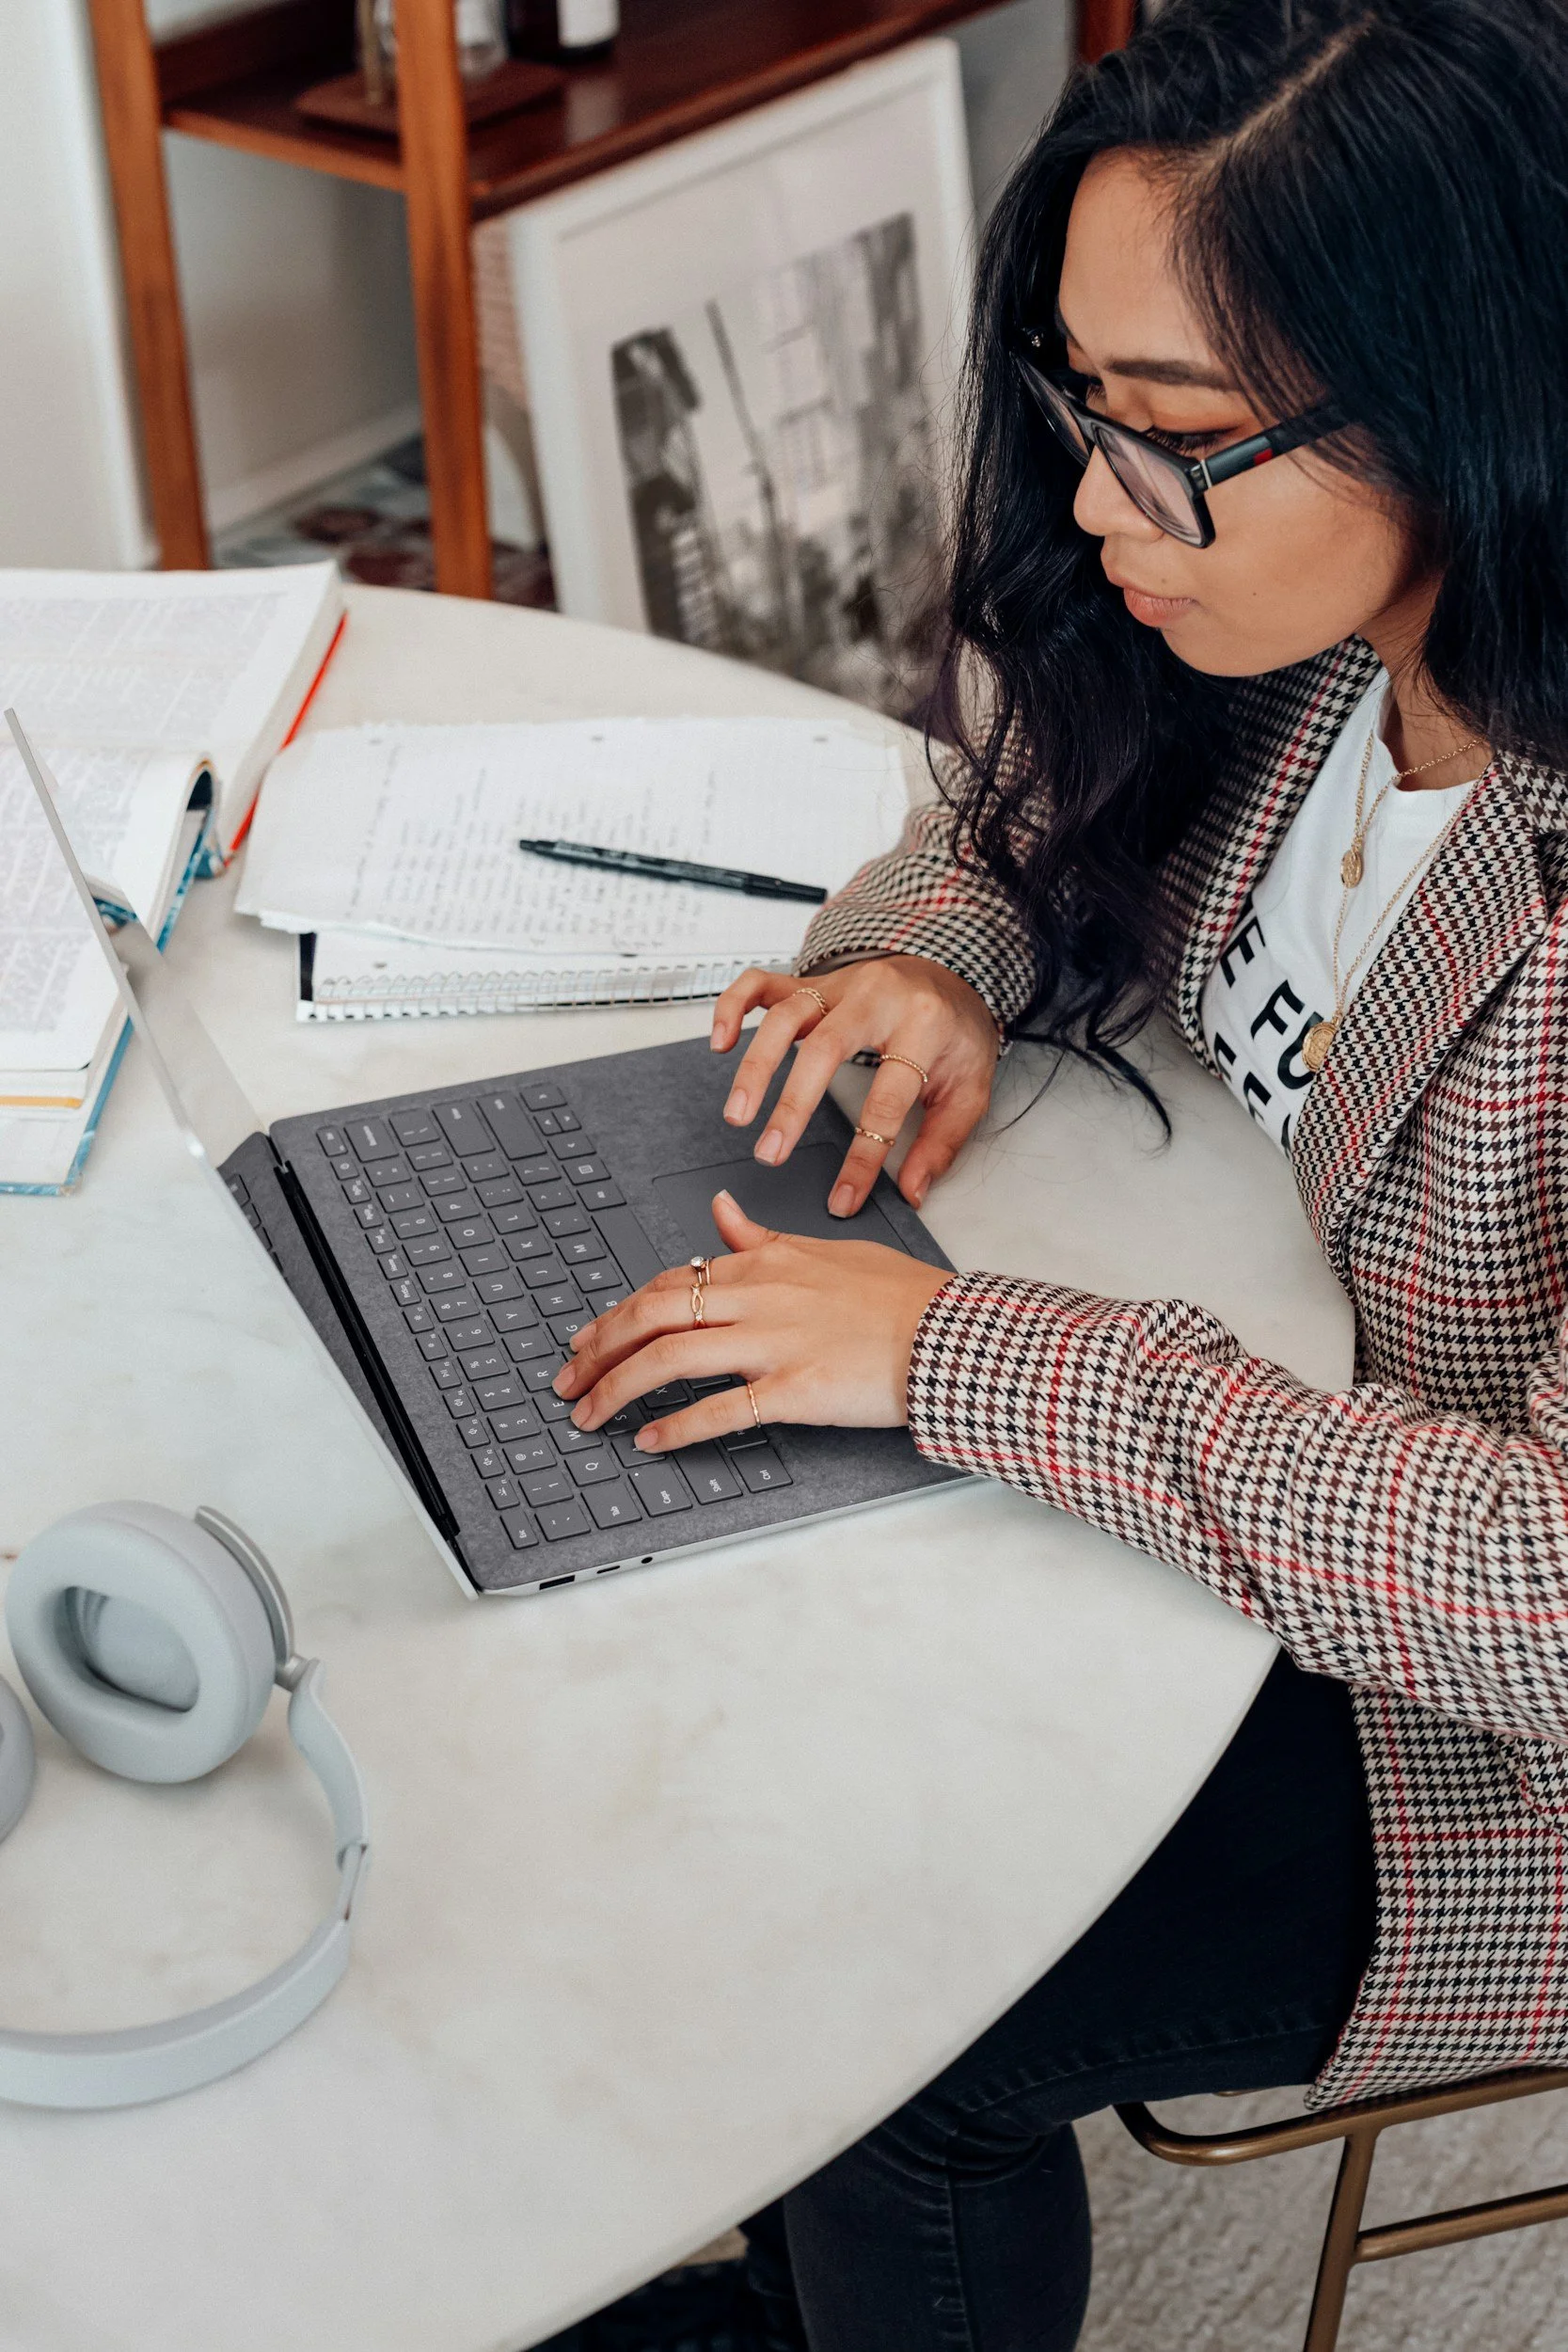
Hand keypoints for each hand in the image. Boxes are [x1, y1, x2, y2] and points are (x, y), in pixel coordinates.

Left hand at [553, 1190, 952, 1452]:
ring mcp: (773, 1344)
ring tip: (588, 1414)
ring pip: (669, 1357)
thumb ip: (763, 1239)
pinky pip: (719, 1409)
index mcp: (763, 1263)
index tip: (590, 1338)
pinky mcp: (794, 1390)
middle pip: (651, 1315)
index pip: (669, 1282)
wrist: (949, 1334)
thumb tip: (721, 1213)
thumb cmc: (897, 1296)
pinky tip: (648, 1440)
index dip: (619, 1313)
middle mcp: (758, 1297)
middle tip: (568, 1378)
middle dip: (598, 1349)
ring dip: (617, 1388)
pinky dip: (675, 1426)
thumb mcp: (825, 1250)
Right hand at [710, 955, 1000, 1216]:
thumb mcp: (969, 1089)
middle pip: (825, 1048)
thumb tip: (912, 1190)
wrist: (953, 977)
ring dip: (756, 1066)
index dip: (863, 1156)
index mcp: (923, 1025)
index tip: (842, 1197)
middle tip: (770, 1152)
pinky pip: (763, 982)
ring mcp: (840, 986)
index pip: (886, 1100)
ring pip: (785, 1016)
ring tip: (738, 1113)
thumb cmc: (956, 1034)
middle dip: (792, 1104)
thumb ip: (941, 1142)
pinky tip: (721, 1042)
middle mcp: (876, 997)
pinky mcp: (813, 982)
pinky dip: (734, 1007)